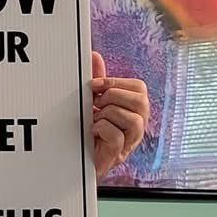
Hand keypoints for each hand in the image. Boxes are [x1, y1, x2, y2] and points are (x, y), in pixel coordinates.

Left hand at [90, 51, 148, 180]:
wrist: (74, 160)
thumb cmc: (87, 129)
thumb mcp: (92, 101)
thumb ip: (97, 81)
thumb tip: (95, 56)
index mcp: (133, 110)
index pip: (139, 88)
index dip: (116, 82)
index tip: (95, 86)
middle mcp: (137, 126)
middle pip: (142, 102)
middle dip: (113, 97)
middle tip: (97, 104)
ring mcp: (129, 143)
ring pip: (134, 120)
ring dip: (107, 115)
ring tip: (95, 119)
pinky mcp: (117, 156)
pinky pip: (117, 137)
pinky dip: (102, 129)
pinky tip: (93, 132)